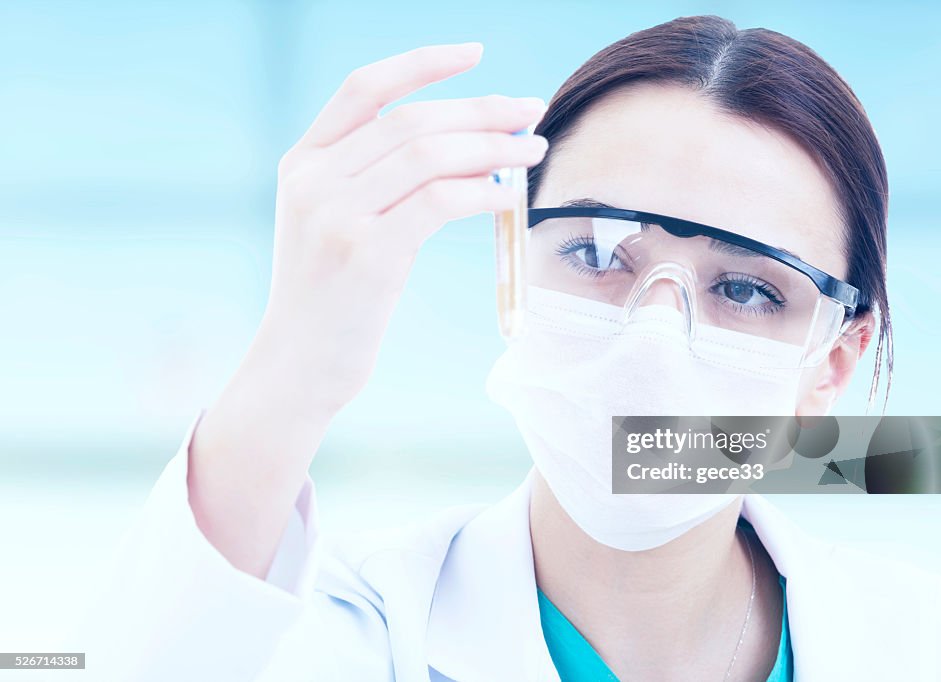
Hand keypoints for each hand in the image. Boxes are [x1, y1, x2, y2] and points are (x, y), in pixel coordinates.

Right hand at [258, 41, 548, 417]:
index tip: (476, 52)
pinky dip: (482, 190)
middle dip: (480, 110)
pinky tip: (507, 195)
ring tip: (531, 153)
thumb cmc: (333, 296)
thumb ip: (374, 178)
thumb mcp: (334, 223)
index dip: (422, 62)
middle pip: (412, 119)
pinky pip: (439, 201)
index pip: (365, 87)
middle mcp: (313, 179)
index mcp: (303, 161)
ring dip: (492, 148)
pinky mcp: (366, 254)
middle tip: (530, 112)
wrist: (299, 362)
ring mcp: (336, 215)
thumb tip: (466, 144)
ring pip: (429, 155)